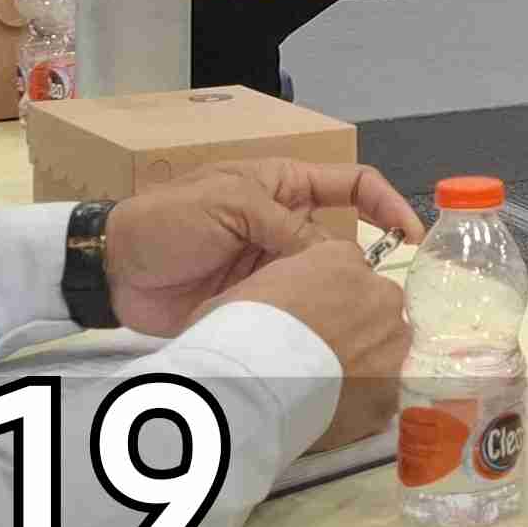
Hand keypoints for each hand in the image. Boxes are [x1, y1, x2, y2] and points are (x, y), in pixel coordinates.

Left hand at [101, 159, 427, 334]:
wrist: (114, 271)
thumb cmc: (169, 221)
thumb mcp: (231, 205)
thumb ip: (287, 226)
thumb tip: (340, 258)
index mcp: (283, 187)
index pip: (352, 186)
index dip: (387, 206)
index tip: (413, 237)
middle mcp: (286, 226)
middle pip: (345, 242)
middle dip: (367, 266)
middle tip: (385, 298)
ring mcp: (273, 267)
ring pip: (323, 282)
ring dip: (338, 299)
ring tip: (355, 323)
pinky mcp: (259, 304)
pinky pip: (295, 311)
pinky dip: (310, 324)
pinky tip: (325, 339)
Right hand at [189, 241, 413, 451]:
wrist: (249, 388)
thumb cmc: (235, 333)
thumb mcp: (246, 290)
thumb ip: (280, 287)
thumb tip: (279, 301)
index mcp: (340, 260)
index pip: (349, 265)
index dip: (329, 291)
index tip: (312, 313)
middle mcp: (378, 293)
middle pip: (376, 302)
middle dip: (355, 322)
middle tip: (321, 350)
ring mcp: (392, 340)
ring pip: (387, 344)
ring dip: (366, 359)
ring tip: (329, 383)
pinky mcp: (393, 386)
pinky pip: (386, 388)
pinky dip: (366, 397)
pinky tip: (337, 409)